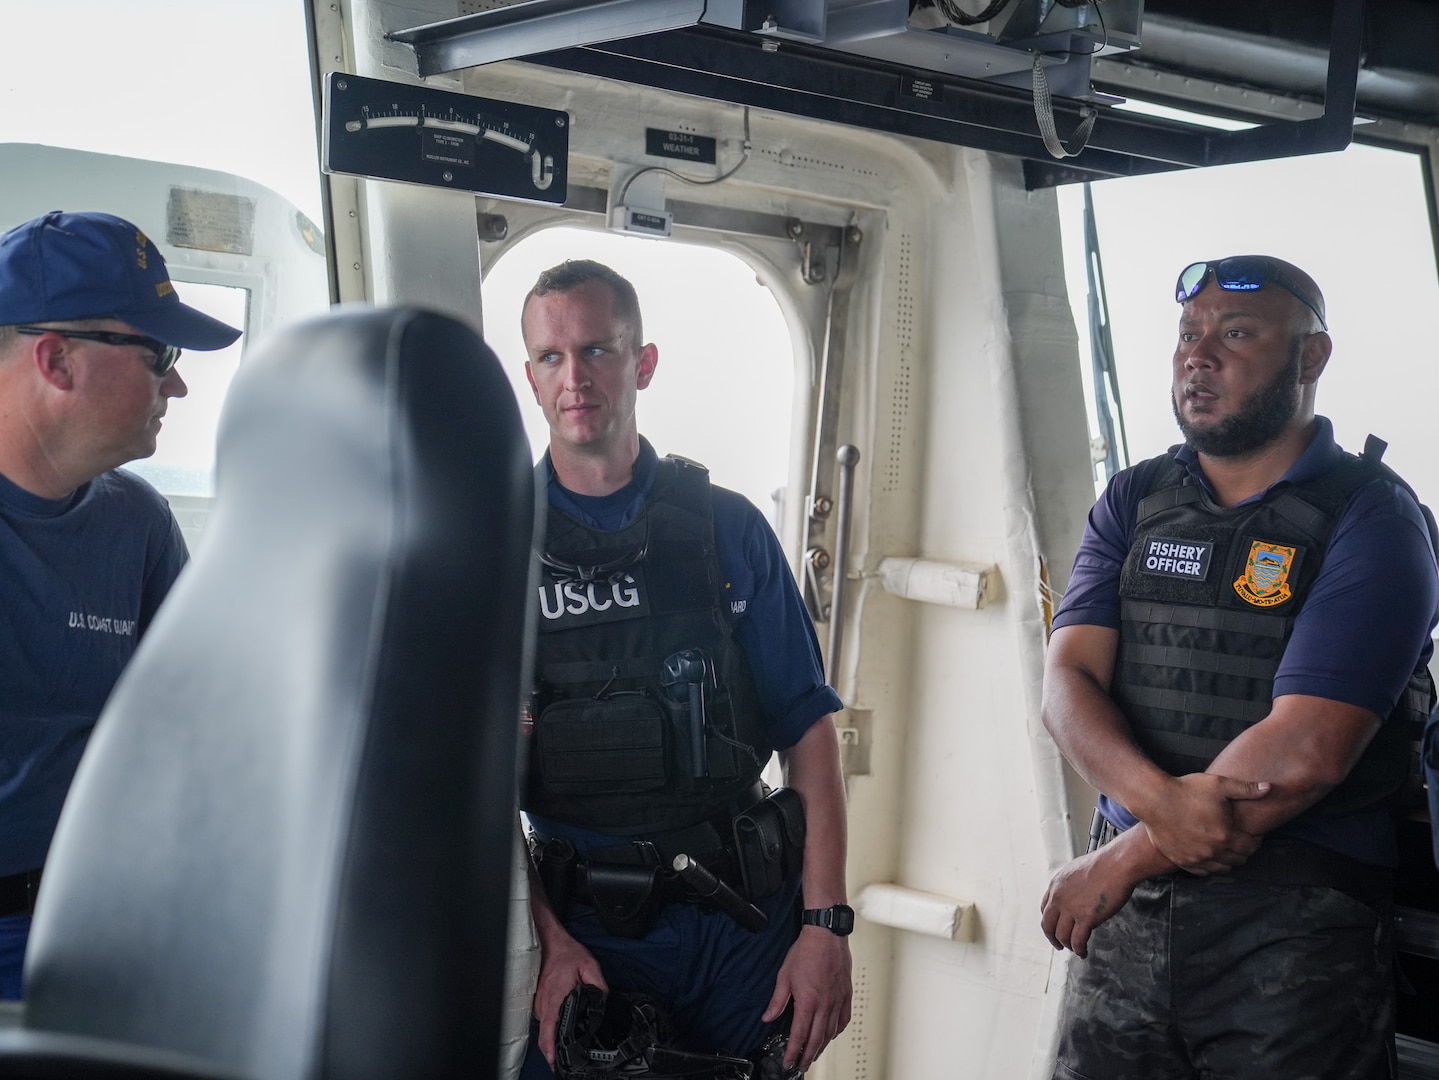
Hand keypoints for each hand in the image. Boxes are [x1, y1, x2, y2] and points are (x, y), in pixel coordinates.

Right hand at [532, 929, 607, 1067]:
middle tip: (563, 1060)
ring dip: (552, 1037)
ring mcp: (539, 1002)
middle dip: (552, 1049)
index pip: (549, 1028)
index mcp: (556, 996)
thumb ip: (598, 986)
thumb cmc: (567, 954)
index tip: (553, 1060)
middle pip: (545, 1033)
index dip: (550, 1047)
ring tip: (564, 1046)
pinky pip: (544, 1019)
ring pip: (544, 1027)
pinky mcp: (539, 1001)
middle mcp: (544, 1002)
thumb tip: (605, 1002)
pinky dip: (551, 1026)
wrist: (550, 943)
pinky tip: (560, 1028)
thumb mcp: (589, 966)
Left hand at [762, 926, 851, 1071]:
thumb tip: (768, 1016)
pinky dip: (837, 1030)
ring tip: (815, 1054)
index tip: (789, 1062)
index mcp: (808, 1001)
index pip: (800, 1035)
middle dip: (808, 1055)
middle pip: (817, 1039)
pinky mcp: (846, 994)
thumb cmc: (806, 951)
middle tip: (802, 1065)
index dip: (794, 1052)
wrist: (826, 934)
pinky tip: (833, 1034)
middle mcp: (825, 1004)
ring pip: (831, 1032)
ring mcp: (838, 1000)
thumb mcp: (784, 976)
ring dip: (822, 1046)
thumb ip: (777, 1001)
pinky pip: (844, 1019)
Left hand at [1040, 845, 1143, 958]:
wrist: (1116, 865)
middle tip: (1058, 944)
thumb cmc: (1104, 864)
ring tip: (1074, 949)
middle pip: (1048, 925)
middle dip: (1052, 938)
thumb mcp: (1076, 870)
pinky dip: (1079, 949)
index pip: (1045, 908)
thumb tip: (1075, 892)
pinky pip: (1077, 940)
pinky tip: (1083, 952)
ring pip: (1061, 935)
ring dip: (1067, 945)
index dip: (1049, 921)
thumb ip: (1071, 884)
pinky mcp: (1086, 918)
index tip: (1054, 926)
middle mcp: (1059, 898)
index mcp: (1056, 885)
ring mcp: (1071, 909)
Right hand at [1139, 773, 1268, 873]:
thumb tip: (1269, 787)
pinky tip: (1209, 854)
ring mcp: (1196, 858)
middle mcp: (1213, 852)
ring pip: (1222, 868)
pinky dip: (1209, 866)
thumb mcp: (1219, 785)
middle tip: (1240, 840)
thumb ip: (1246, 789)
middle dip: (1243, 851)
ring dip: (1227, 860)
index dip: (1255, 840)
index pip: (1250, 846)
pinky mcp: (1182, 861)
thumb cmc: (1187, 790)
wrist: (1154, 799)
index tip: (1252, 833)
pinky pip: (1202, 872)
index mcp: (1225, 835)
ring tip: (1225, 847)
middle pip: (1238, 860)